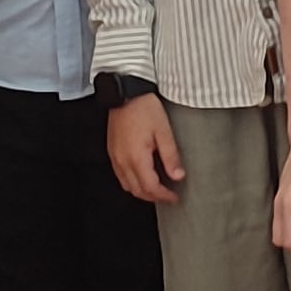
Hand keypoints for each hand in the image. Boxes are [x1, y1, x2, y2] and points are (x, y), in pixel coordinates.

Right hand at [107, 91, 183, 205]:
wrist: (125, 92)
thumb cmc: (144, 107)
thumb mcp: (163, 131)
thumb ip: (171, 156)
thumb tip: (178, 176)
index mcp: (136, 157)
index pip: (150, 187)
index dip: (164, 196)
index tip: (175, 197)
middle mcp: (123, 161)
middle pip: (137, 191)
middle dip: (154, 198)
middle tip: (168, 197)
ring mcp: (115, 157)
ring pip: (127, 185)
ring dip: (142, 192)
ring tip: (158, 190)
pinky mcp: (112, 151)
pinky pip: (121, 175)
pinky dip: (132, 182)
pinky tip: (142, 177)